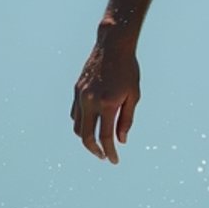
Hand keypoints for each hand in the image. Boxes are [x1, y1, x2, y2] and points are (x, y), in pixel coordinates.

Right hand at [71, 42, 139, 162]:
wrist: (113, 47)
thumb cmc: (128, 71)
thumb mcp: (133, 96)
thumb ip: (126, 119)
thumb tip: (120, 141)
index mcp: (107, 104)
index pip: (106, 137)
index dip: (110, 152)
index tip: (114, 160)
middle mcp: (90, 101)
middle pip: (86, 137)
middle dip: (95, 150)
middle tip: (104, 156)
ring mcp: (81, 96)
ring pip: (77, 127)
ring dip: (86, 139)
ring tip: (97, 144)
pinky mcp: (76, 90)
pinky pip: (75, 114)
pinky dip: (81, 124)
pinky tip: (91, 126)